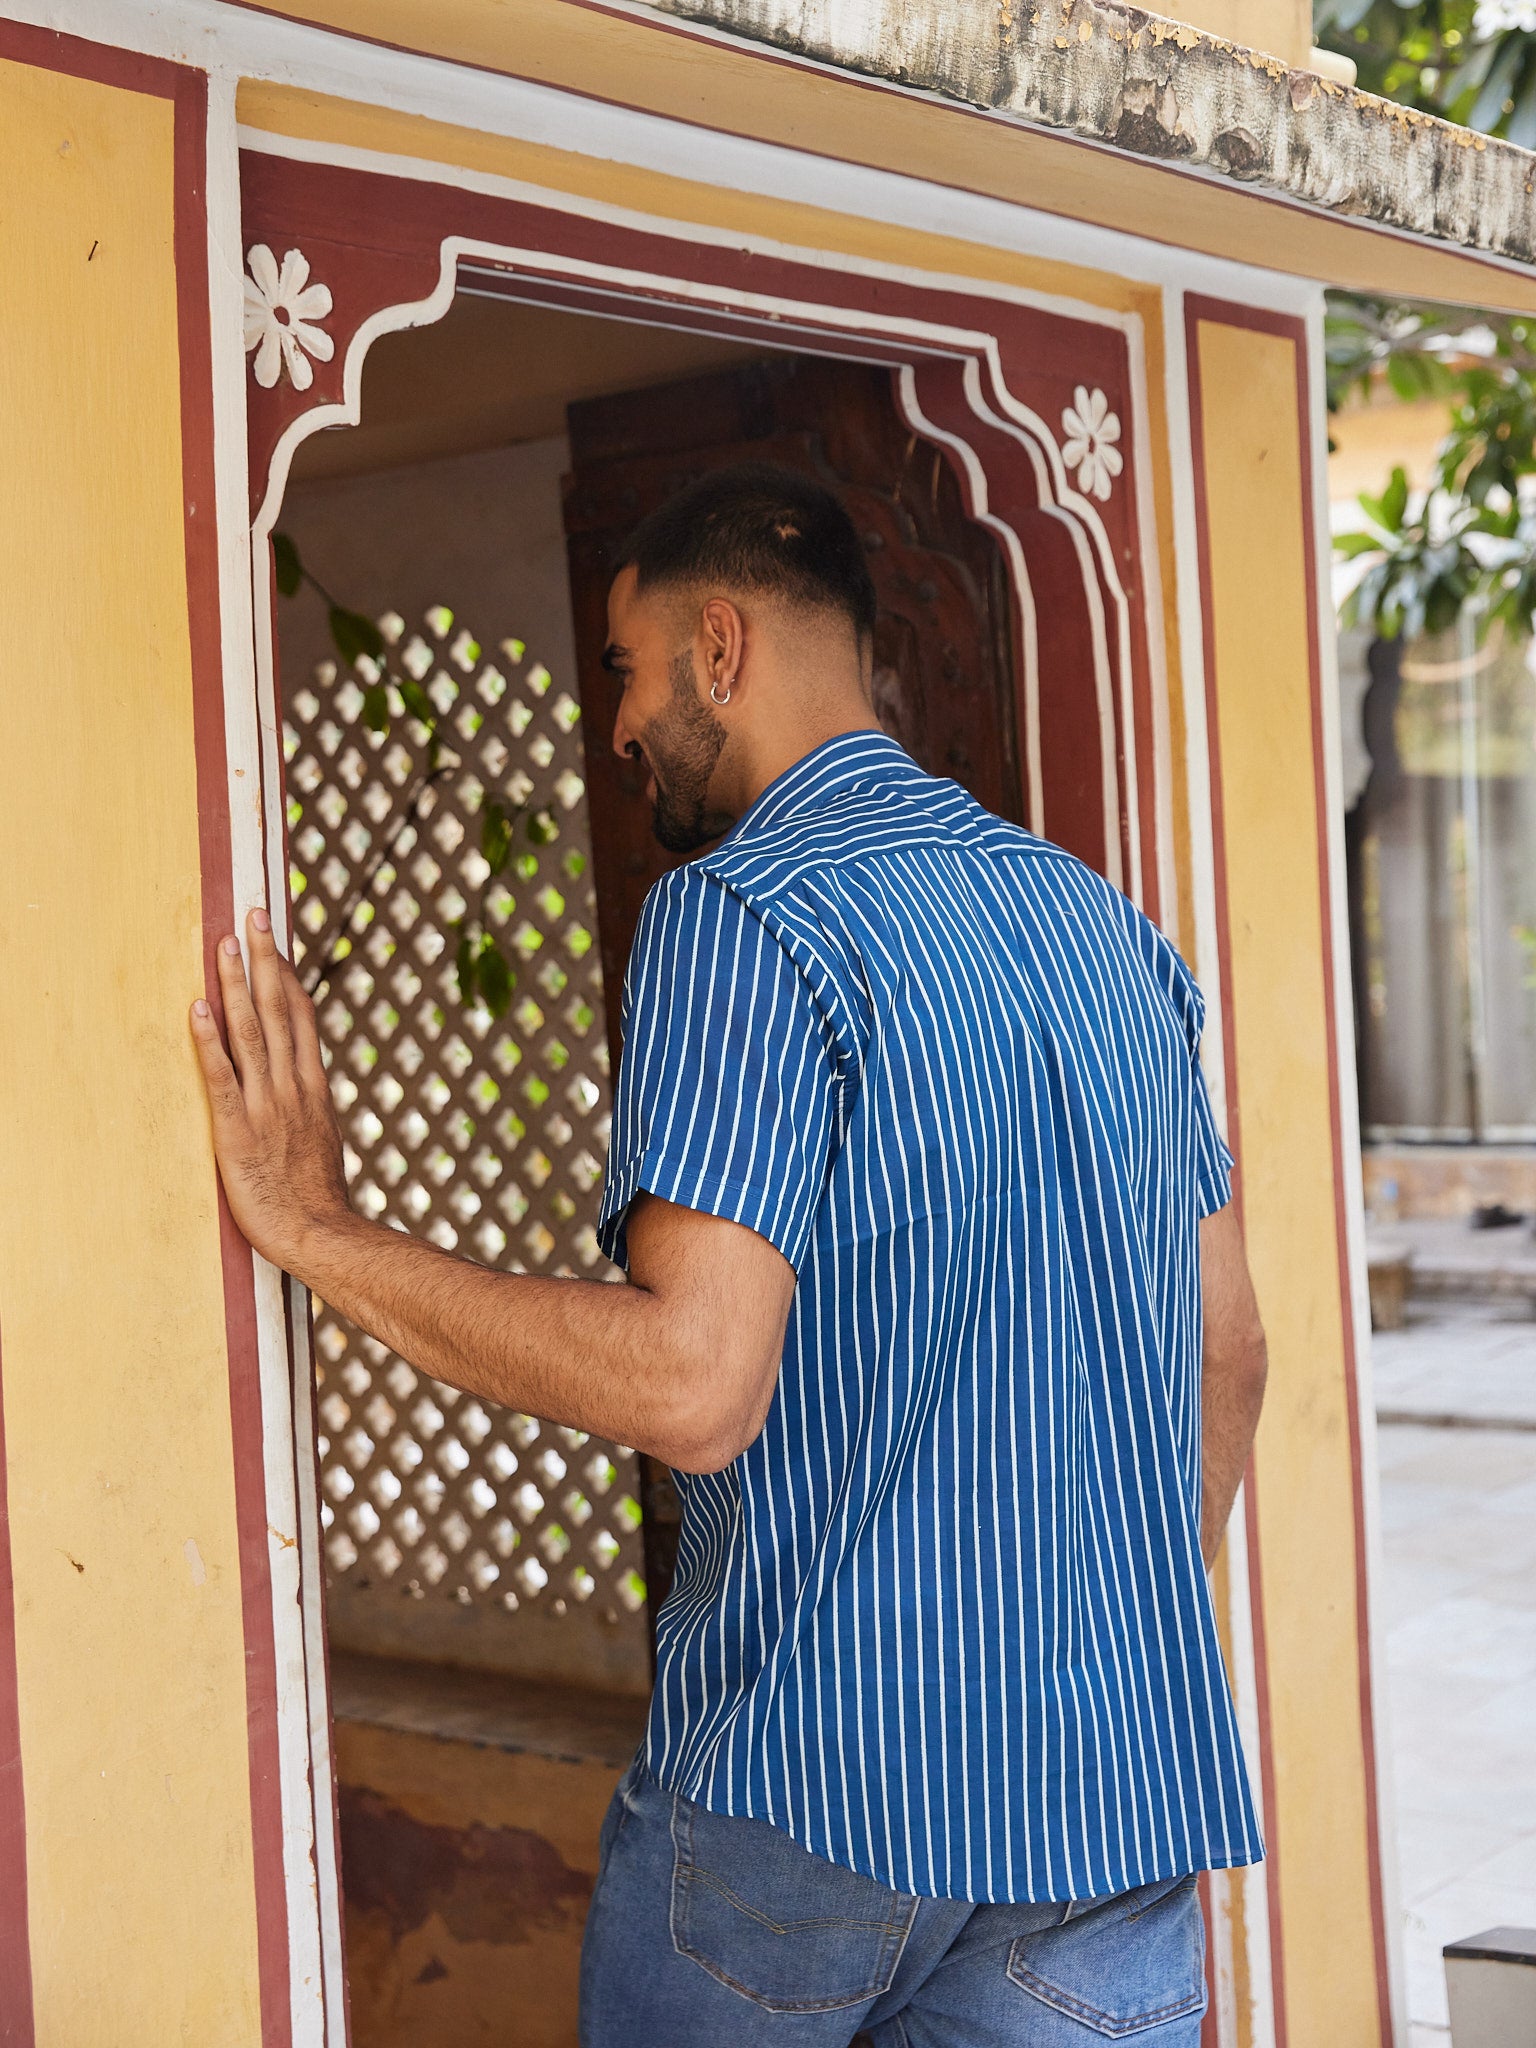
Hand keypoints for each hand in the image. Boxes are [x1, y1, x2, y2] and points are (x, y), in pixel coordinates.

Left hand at [190, 908, 353, 1274]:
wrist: (320, 1233)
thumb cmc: (316, 1199)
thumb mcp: (322, 1142)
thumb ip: (309, 1108)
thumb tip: (302, 1088)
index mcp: (312, 1087)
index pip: (300, 1016)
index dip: (288, 974)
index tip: (277, 940)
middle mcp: (292, 1086)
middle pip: (278, 1009)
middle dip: (264, 959)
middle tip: (252, 915)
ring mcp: (266, 1105)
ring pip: (251, 1031)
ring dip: (237, 983)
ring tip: (225, 944)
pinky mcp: (238, 1130)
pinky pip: (221, 1076)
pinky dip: (209, 1040)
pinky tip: (197, 1008)